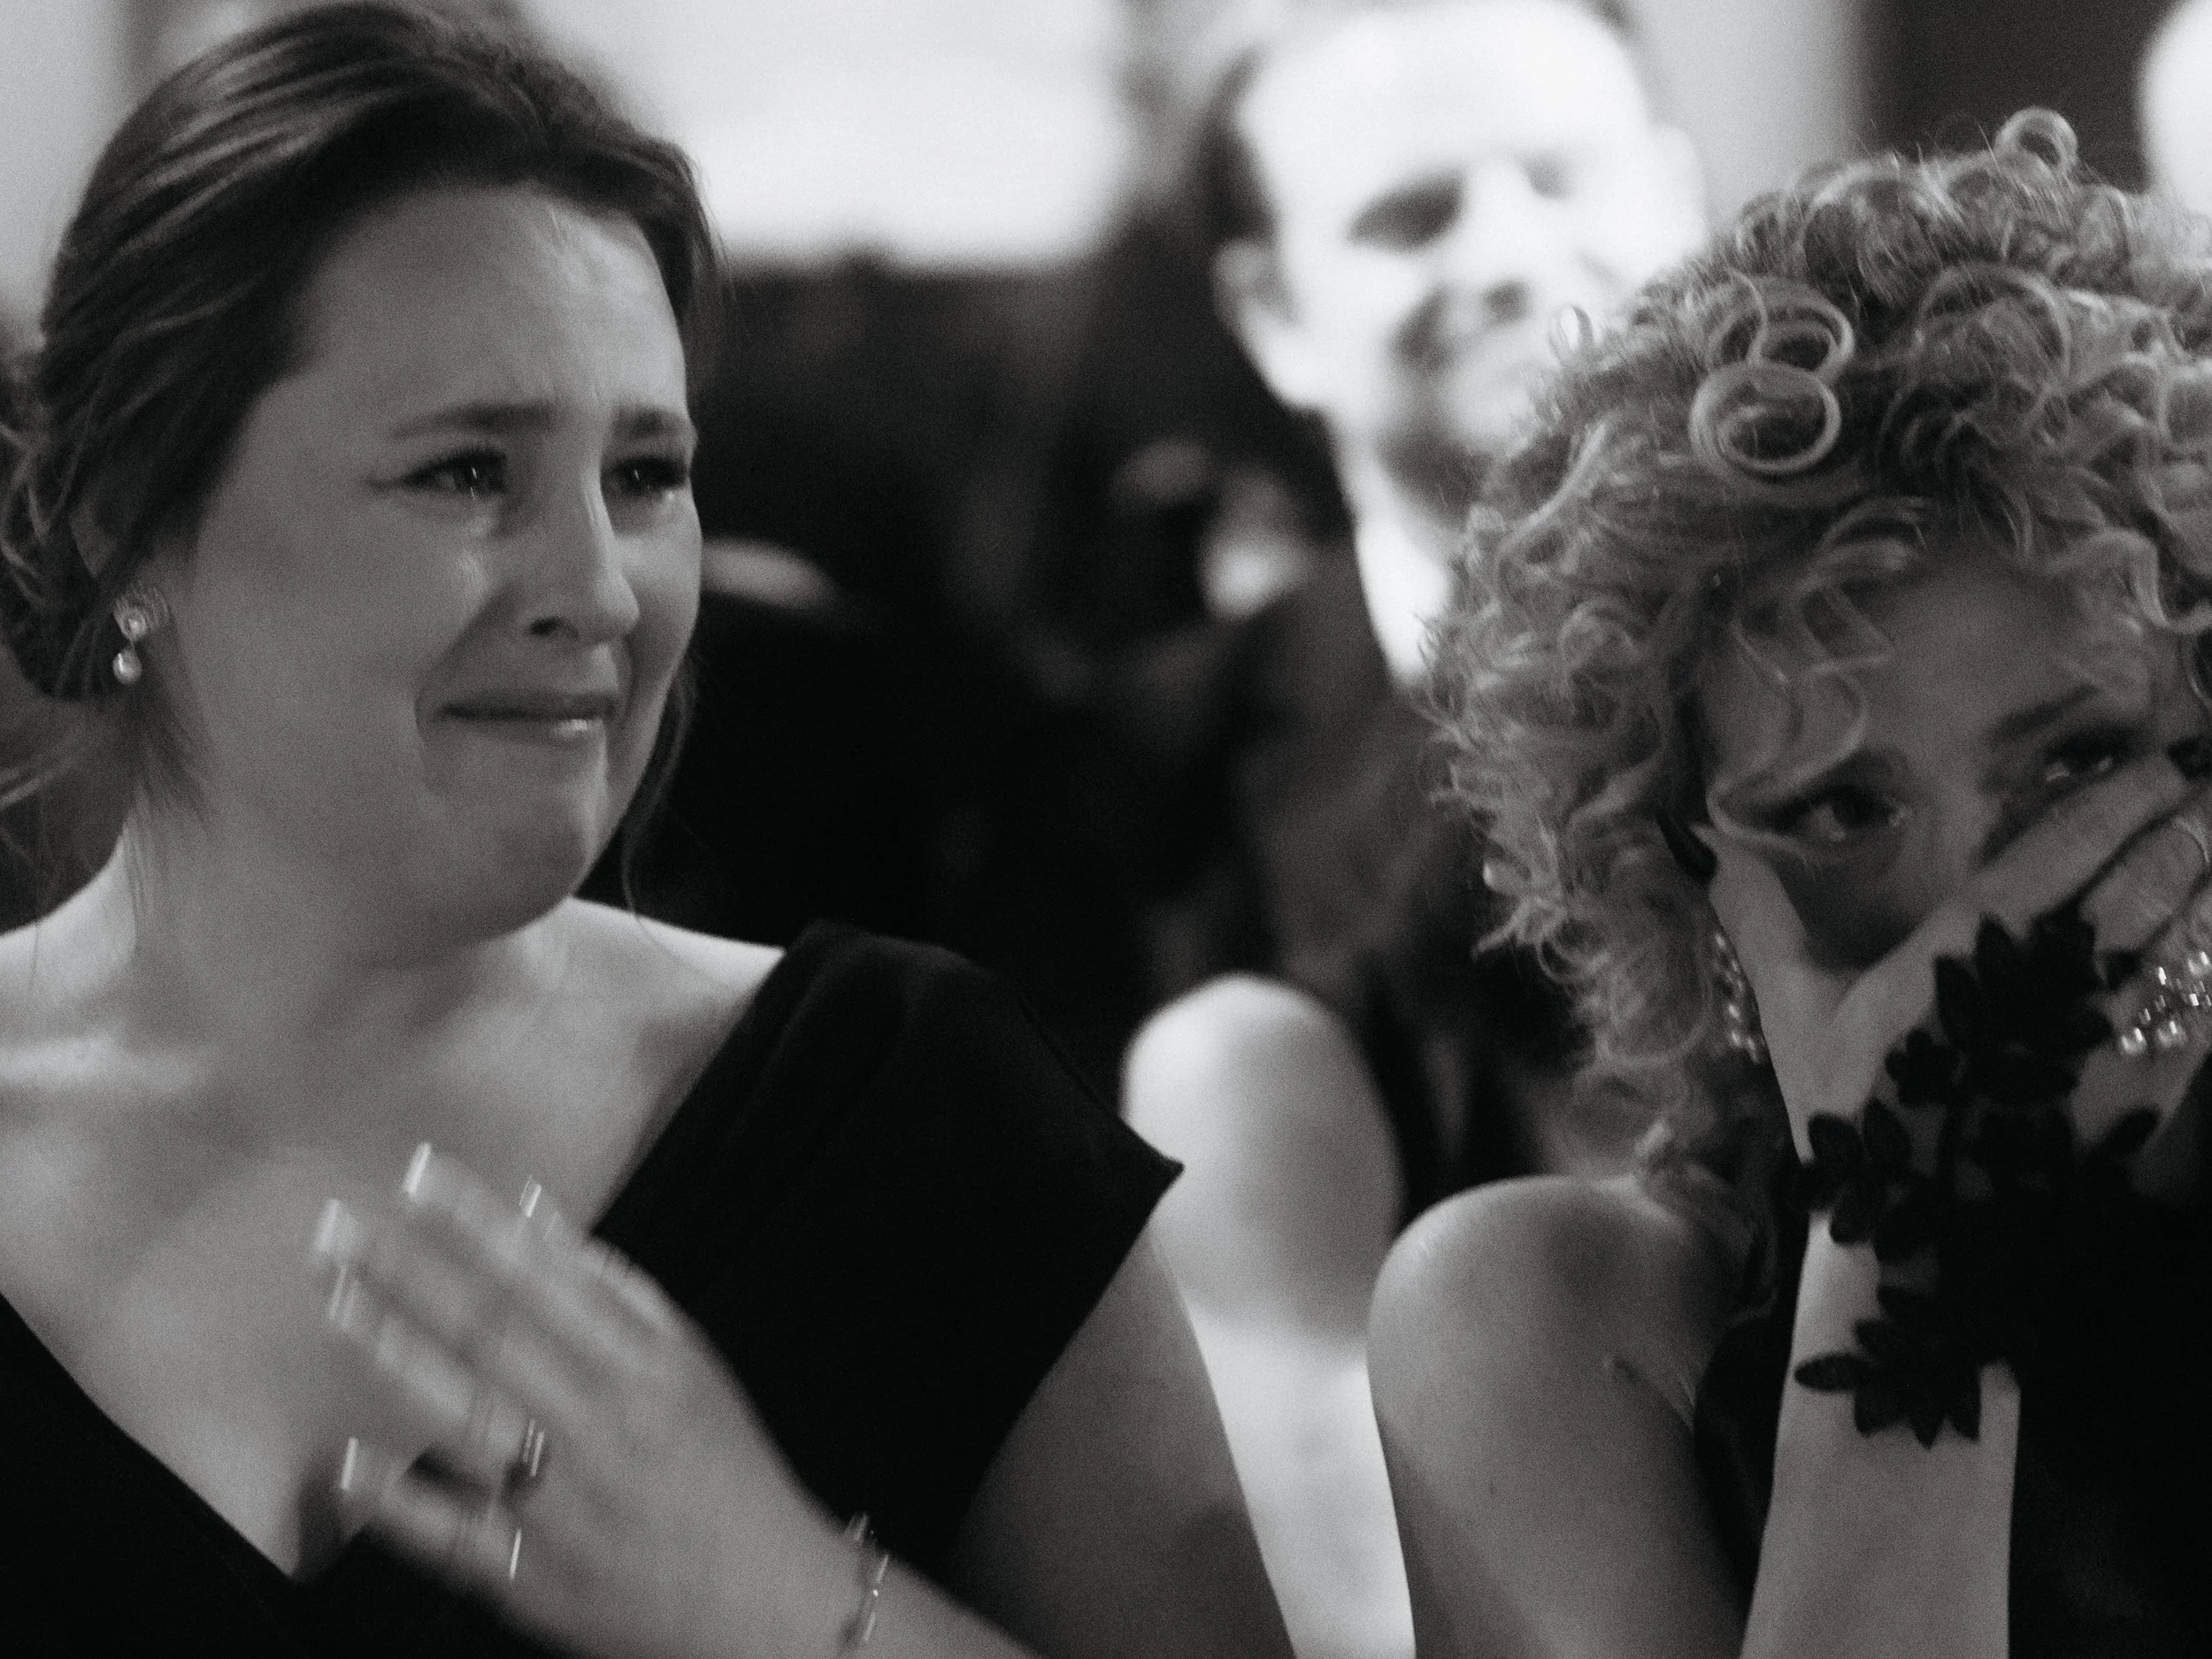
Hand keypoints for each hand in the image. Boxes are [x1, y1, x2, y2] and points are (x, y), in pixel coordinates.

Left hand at [313, 1145, 849, 1658]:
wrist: (767, 1603)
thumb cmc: (722, 1468)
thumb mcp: (687, 1363)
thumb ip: (612, 1286)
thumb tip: (534, 1211)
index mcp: (642, 1367)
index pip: (542, 1276)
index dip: (476, 1221)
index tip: (415, 1173)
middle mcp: (602, 1424)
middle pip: (492, 1335)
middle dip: (410, 1273)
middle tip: (336, 1226)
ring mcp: (566, 1503)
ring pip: (469, 1420)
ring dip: (396, 1357)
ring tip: (335, 1303)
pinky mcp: (536, 1578)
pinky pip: (457, 1538)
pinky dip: (403, 1504)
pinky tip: (348, 1465)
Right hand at [1708, 754, 2211, 1152]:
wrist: (1924, 1249)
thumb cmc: (1856, 1123)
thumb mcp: (1797, 1015)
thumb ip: (1762, 921)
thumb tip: (1702, 839)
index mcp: (1961, 960)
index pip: (2054, 858)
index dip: (2111, 802)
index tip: (2154, 761)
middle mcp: (2043, 988)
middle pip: (2138, 885)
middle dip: (2181, 826)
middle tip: (2206, 778)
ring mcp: (2102, 1040)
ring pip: (2182, 939)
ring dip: (2207, 880)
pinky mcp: (2145, 1093)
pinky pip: (2200, 1007)